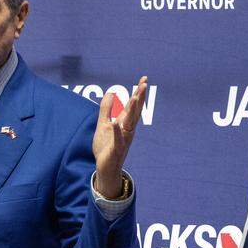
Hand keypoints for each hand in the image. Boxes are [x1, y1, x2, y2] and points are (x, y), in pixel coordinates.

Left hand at [92, 76, 146, 198]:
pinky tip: (116, 124)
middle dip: (139, 98)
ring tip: (135, 97)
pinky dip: (117, 132)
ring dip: (132, 111)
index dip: (138, 92)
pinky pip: (118, 140)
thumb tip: (110, 93)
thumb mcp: (103, 125)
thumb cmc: (106, 147)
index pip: (132, 105)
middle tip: (144, 84)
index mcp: (124, 123)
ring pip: (130, 123)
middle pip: (135, 111)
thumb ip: (106, 110)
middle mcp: (127, 130)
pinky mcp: (116, 150)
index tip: (144, 79)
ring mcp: (123, 139)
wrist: (105, 168)